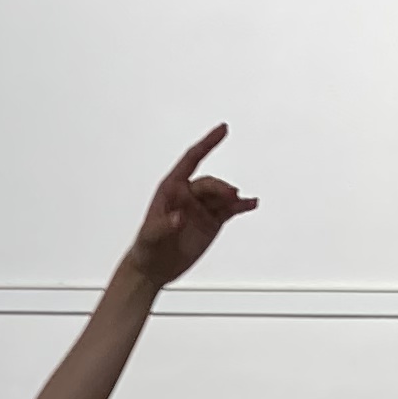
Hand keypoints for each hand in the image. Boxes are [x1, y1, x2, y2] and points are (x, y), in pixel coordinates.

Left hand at [123, 126, 256, 286]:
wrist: (153, 268)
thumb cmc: (146, 247)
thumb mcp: (149, 235)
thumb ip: (163, 225)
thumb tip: (179, 217)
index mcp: (171, 188)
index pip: (191, 159)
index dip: (207, 143)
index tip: (222, 130)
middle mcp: (188, 194)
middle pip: (209, 184)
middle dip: (220, 188)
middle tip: (231, 195)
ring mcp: (201, 207)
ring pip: (221, 196)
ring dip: (232, 197)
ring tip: (241, 202)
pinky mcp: (212, 221)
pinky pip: (230, 210)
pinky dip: (241, 206)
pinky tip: (251, 204)